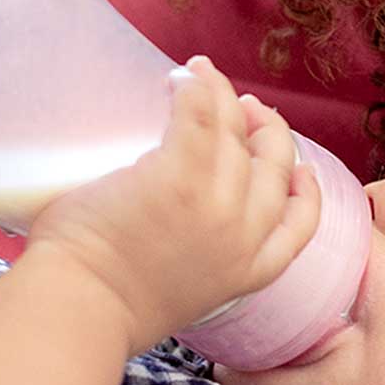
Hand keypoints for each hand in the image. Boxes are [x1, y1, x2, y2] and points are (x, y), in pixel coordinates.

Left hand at [27, 56, 321, 353]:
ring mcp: (216, 204)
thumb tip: (181, 225)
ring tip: (198, 72)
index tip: (300, 168)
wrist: (78, 312)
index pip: (301, 224)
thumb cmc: (106, 308)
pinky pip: (199, 115)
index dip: (306, 189)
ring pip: (236, 133)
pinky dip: (195, 89)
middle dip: (268, 129)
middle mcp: (244, 236)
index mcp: (248, 271)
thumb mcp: (182, 295)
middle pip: (273, 165)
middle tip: (244, 106)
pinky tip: (180, 77)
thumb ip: (198, 260)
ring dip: (222, 93)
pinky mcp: (179, 176)